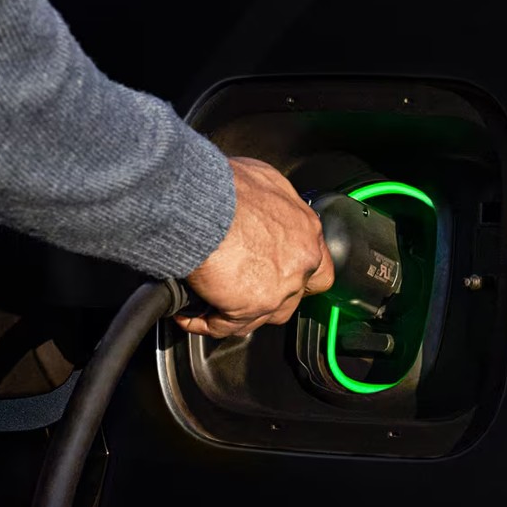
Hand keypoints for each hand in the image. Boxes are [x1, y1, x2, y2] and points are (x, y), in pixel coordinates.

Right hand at [177, 157, 334, 337]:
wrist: (200, 200)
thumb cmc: (222, 185)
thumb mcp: (260, 180)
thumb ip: (269, 205)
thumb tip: (255, 211)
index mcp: (305, 228)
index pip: (316, 264)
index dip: (296, 274)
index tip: (277, 275)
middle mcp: (301, 259)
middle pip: (294, 295)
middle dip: (268, 297)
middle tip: (240, 292)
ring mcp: (281, 285)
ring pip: (264, 315)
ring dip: (237, 313)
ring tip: (210, 304)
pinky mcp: (254, 305)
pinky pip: (229, 326)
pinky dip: (205, 323)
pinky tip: (189, 315)